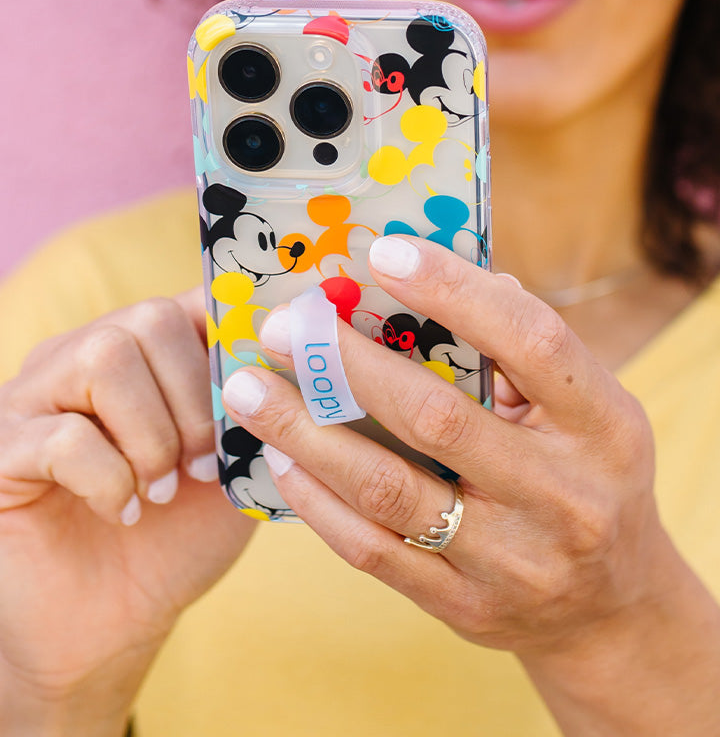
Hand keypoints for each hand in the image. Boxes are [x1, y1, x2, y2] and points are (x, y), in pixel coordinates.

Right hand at [0, 289, 253, 731]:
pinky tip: (121, 511)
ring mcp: (37, 396)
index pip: (195, 297)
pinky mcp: (2, 449)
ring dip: (152, 434)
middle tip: (203, 463)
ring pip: (104, 357)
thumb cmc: (177, 537)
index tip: (266, 384)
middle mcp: (87, 356)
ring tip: (161, 487)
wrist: (108, 623)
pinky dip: (109, 480)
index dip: (239, 332)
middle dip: (195, 398)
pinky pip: (63, 436)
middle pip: (149, 319)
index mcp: (149, 353)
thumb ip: (260, 413)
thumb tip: (297, 368)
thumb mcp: (235, 467)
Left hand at [220, 235, 668, 653]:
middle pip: (437, 418)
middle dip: (347, 365)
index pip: (530, 341)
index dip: (456, 291)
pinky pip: (374, 550)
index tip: (383, 254)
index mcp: (603, 425)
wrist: (611, 606)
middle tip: (284, 326)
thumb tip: (442, 277)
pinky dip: (317, 500)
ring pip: (388, 489)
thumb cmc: (589, 476)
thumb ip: (523, 349)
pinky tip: (280, 459)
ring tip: (250, 392)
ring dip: (306, 433)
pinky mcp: (464, 606)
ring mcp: (511, 559)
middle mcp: (563, 495)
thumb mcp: (588, 409)